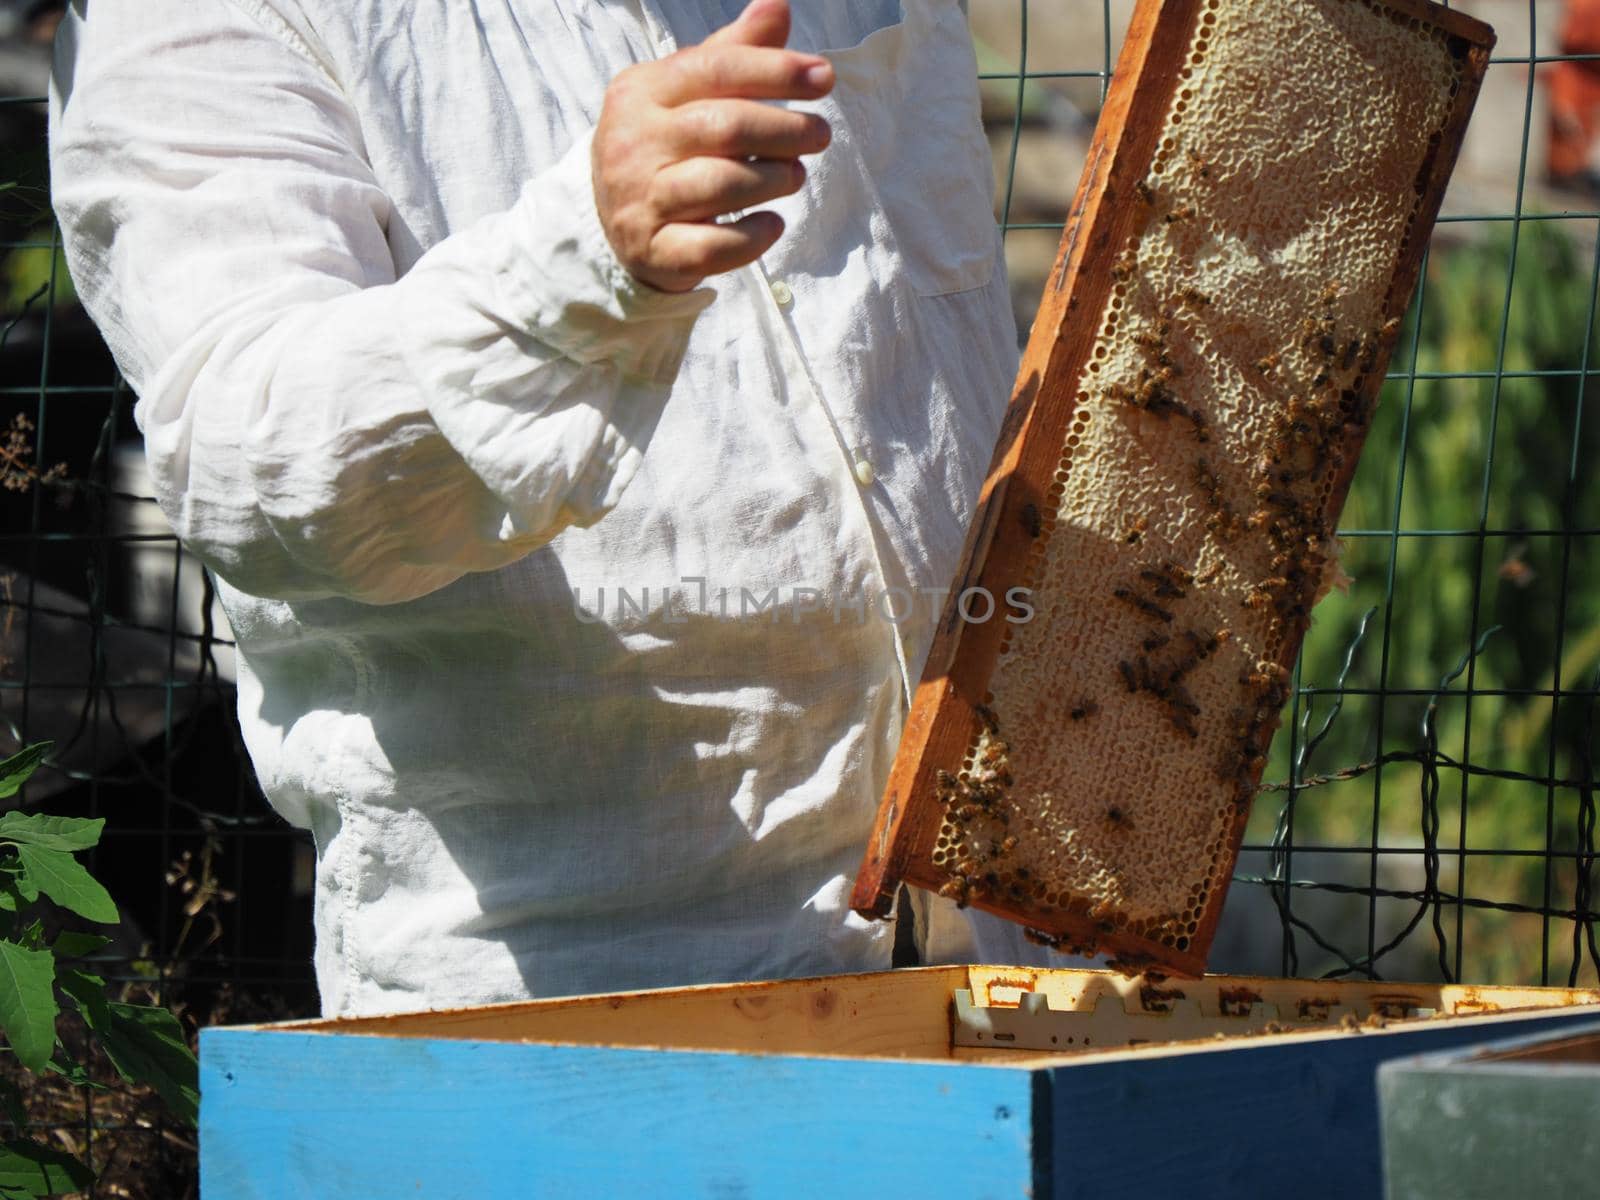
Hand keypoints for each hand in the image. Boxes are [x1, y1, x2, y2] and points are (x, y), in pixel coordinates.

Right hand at [591, 0, 833, 293]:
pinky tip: (773, 223)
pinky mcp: (655, 252)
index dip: (775, 70)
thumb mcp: (687, 92)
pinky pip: (714, 247)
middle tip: (819, 134)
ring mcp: (640, 202)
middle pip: (724, 127)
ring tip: (795, 176)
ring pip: (721, 186)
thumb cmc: (665, 145)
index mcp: (641, 91)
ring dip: (773, 180)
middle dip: (784, 129)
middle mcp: (633, 144)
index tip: (824, 77)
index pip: (715, 69)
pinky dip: (754, 237)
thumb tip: (777, 5)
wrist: (609, 222)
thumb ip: (732, 52)